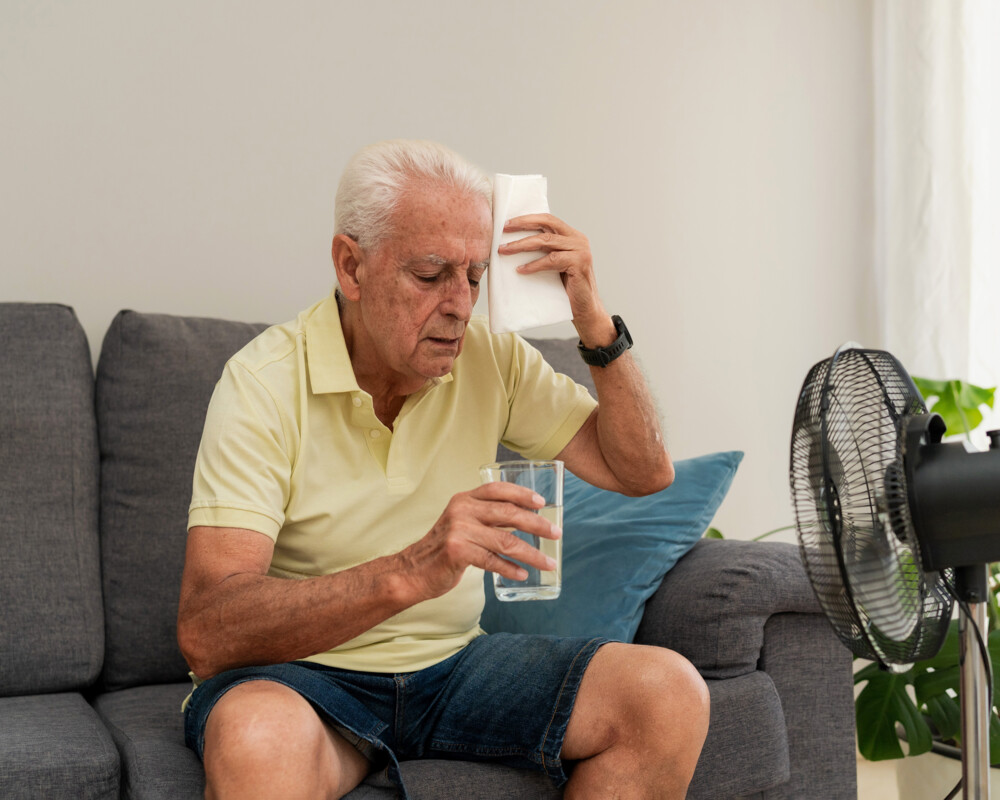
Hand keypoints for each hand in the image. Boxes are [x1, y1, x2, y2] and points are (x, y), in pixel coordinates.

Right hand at [400, 481, 561, 598]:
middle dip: (537, 524)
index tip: (541, 503)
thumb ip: (487, 518)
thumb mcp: (462, 523)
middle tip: (556, 533)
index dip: (521, 493)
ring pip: (505, 541)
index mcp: (464, 499)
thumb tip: (526, 520)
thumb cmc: (444, 548)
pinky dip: (510, 569)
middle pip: (508, 513)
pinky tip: (523, 574)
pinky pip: (492, 561)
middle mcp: (461, 511)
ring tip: (549, 563)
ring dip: (532, 554)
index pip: (497, 489)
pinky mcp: (457, 552)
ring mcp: (459, 531)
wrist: (413, 571)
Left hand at [498, 214, 614, 345]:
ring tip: (505, 250)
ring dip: (522, 245)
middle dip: (522, 225)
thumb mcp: (554, 264)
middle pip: (547, 224)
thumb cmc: (567, 289)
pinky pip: (551, 260)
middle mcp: (578, 239)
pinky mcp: (579, 263)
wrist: (585, 310)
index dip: (527, 219)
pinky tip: (520, 270)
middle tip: (503, 231)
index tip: (507, 223)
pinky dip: (534, 265)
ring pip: (546, 241)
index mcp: (572, 236)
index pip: (548, 219)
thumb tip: (515, 243)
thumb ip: (545, 251)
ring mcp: (580, 251)